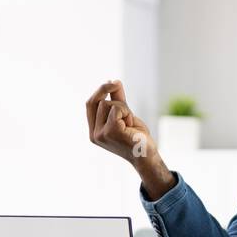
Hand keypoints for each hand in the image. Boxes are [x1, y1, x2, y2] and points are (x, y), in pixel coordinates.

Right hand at [85, 80, 174, 197]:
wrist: (147, 156)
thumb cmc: (136, 137)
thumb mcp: (125, 116)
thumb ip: (117, 100)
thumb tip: (113, 81)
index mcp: (94, 131)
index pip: (90, 104)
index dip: (100, 91)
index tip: (112, 82)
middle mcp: (94, 134)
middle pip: (98, 102)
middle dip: (116, 101)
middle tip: (128, 112)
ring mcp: (101, 134)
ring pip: (107, 104)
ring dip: (123, 109)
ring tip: (129, 124)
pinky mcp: (110, 132)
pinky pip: (116, 109)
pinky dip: (126, 113)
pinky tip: (131, 125)